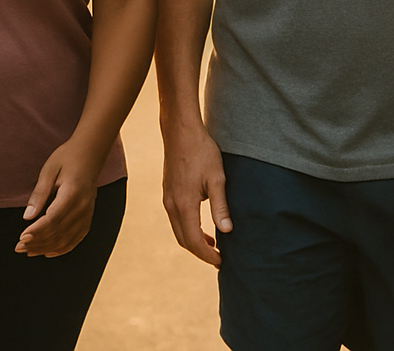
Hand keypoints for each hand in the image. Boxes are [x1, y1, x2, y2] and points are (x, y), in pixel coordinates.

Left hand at [18, 137, 105, 256]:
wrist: (90, 153)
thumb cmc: (67, 158)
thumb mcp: (49, 170)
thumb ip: (39, 194)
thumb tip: (27, 217)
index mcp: (73, 193)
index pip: (53, 219)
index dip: (37, 231)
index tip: (21, 238)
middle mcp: (83, 207)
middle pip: (58, 232)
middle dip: (37, 242)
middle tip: (18, 247)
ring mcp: (88, 214)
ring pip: (66, 239)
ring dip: (46, 248)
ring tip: (28, 251)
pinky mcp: (88, 217)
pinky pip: (76, 239)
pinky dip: (62, 248)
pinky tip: (48, 252)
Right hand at [159, 120, 230, 266]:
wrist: (180, 131)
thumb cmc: (201, 152)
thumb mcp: (217, 178)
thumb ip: (220, 206)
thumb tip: (226, 231)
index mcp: (184, 204)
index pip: (194, 241)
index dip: (207, 255)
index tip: (221, 261)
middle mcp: (171, 205)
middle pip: (183, 240)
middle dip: (200, 252)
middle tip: (218, 257)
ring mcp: (167, 198)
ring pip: (178, 230)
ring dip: (193, 241)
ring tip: (212, 244)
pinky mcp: (167, 192)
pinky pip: (175, 219)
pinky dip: (187, 229)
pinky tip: (201, 225)